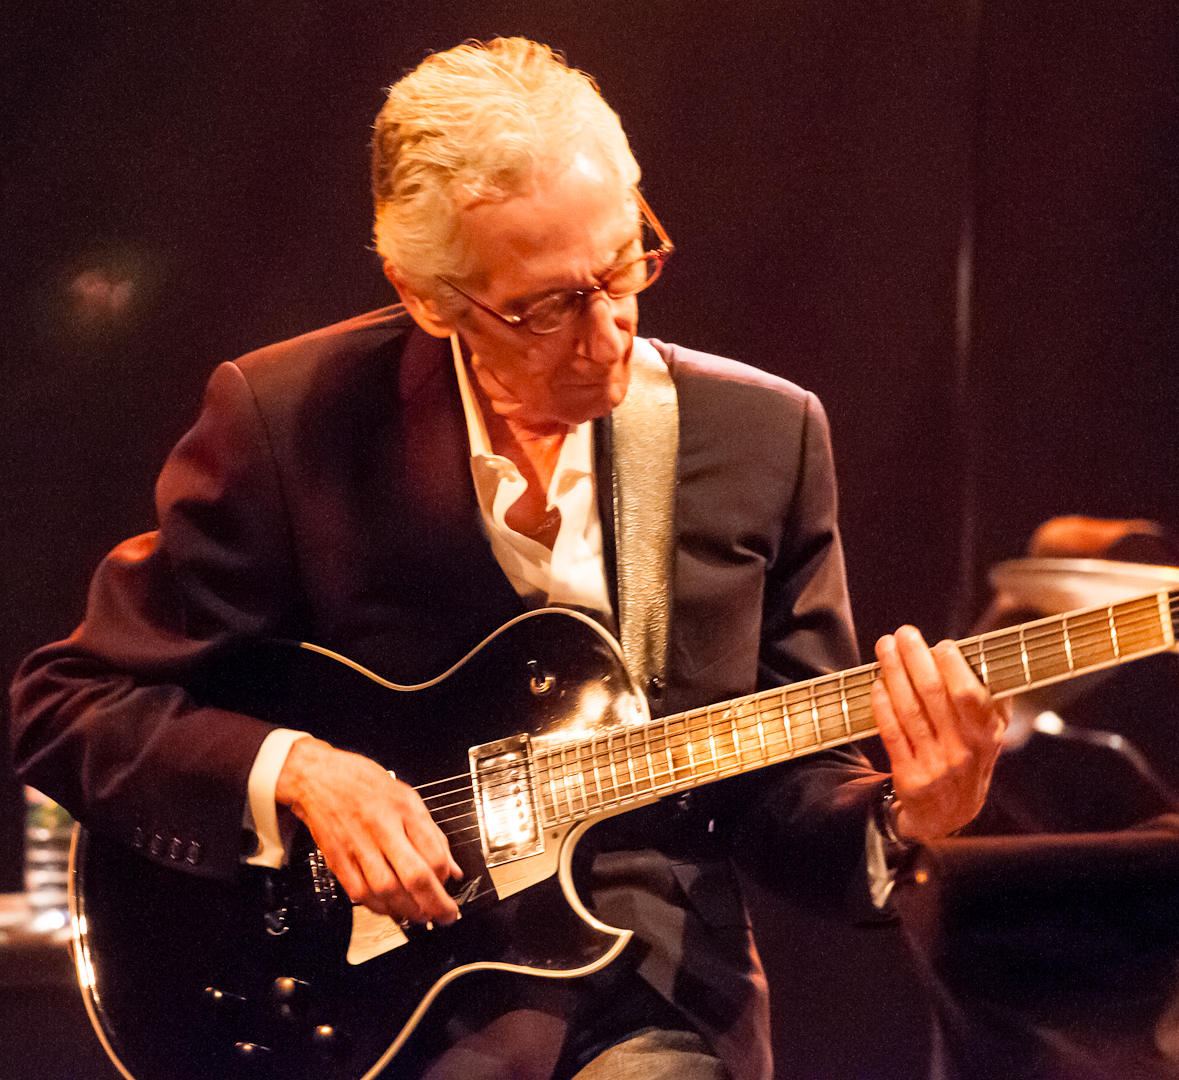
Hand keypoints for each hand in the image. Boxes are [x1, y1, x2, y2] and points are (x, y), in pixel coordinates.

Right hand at [275, 737, 461, 922]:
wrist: (320, 778)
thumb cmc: (365, 784)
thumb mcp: (408, 798)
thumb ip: (432, 834)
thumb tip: (452, 867)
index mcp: (404, 810)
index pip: (433, 853)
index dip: (445, 878)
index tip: (450, 886)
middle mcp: (382, 828)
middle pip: (413, 876)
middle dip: (433, 903)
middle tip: (444, 915)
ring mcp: (358, 845)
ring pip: (386, 890)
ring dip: (407, 910)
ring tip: (420, 916)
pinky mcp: (337, 859)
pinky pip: (359, 892)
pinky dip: (378, 907)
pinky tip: (390, 909)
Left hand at [872, 626, 1008, 840]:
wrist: (947, 815)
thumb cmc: (968, 759)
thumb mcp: (988, 736)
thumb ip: (990, 701)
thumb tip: (983, 657)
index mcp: (987, 737)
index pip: (971, 696)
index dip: (955, 668)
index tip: (941, 645)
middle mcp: (963, 752)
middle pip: (935, 696)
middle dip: (916, 659)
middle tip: (904, 633)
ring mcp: (935, 765)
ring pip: (910, 711)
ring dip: (894, 673)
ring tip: (885, 647)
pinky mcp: (909, 776)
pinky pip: (892, 733)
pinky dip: (882, 705)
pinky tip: (877, 683)